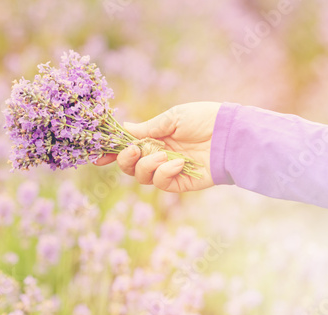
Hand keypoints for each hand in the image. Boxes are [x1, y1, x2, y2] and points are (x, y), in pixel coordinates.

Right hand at [95, 102, 219, 191]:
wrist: (230, 133)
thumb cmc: (204, 119)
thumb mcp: (172, 118)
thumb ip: (147, 128)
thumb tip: (124, 129)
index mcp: (155, 138)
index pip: (128, 147)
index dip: (112, 152)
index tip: (98, 155)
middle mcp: (158, 155)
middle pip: (130, 166)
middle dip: (125, 160)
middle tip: (134, 151)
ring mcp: (168, 170)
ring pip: (142, 177)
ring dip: (147, 166)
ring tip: (162, 154)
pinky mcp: (180, 182)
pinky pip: (161, 183)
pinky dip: (164, 173)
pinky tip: (177, 163)